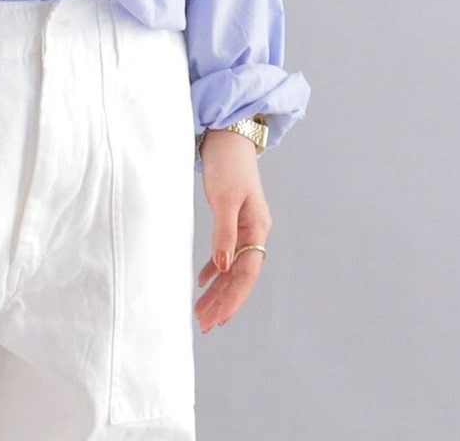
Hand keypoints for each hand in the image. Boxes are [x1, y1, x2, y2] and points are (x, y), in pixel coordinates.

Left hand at [194, 128, 271, 333]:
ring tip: (201, 311)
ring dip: (218, 289)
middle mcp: (254, 231)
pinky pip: (225, 252)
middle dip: (223, 301)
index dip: (232, 299)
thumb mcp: (224, 198)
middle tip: (204, 324)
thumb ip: (223, 233)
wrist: (228, 135)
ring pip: (232, 266)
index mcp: (257, 228)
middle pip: (240, 275)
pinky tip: (203, 280)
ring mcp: (244, 226)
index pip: (246, 274)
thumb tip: (222, 268)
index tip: (217, 319)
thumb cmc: (228, 163)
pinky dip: (214, 268)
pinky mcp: (232, 218)